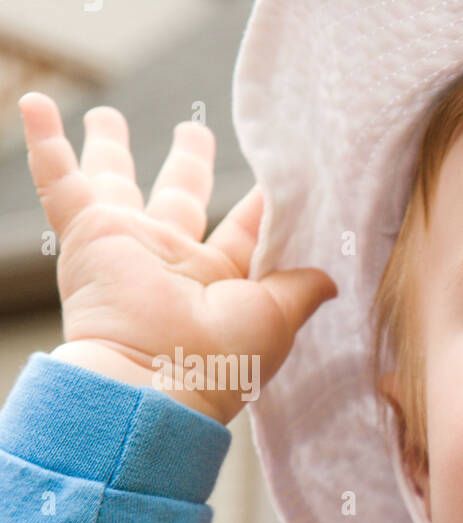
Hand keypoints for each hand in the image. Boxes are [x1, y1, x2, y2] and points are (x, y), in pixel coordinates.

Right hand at [17, 92, 335, 424]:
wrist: (155, 381)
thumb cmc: (223, 359)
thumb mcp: (278, 317)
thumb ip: (303, 289)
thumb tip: (333, 279)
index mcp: (220, 280)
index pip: (245, 228)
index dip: (260, 202)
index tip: (278, 170)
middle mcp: (174, 260)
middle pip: (181, 197)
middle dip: (188, 165)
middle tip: (194, 132)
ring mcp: (129, 245)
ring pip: (116, 182)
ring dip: (109, 149)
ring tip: (107, 116)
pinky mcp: (89, 236)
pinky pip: (58, 182)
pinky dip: (44, 144)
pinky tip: (33, 104)